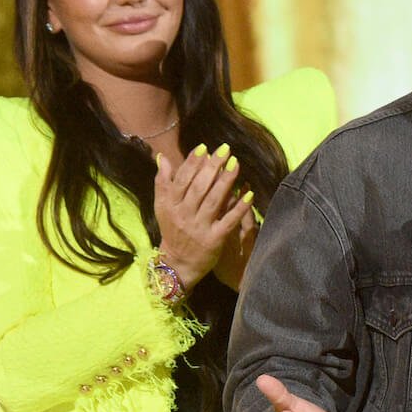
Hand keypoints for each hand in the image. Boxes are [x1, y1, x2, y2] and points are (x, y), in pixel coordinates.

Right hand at [154, 144, 252, 288]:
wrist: (177, 263)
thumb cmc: (172, 230)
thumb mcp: (162, 207)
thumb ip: (163, 182)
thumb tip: (162, 157)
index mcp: (171, 205)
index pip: (182, 180)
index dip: (193, 163)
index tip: (204, 148)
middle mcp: (184, 215)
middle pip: (199, 188)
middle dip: (212, 167)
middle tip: (225, 149)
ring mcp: (199, 228)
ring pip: (213, 201)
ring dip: (226, 182)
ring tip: (236, 164)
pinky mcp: (214, 240)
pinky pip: (228, 221)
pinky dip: (239, 208)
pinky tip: (249, 194)